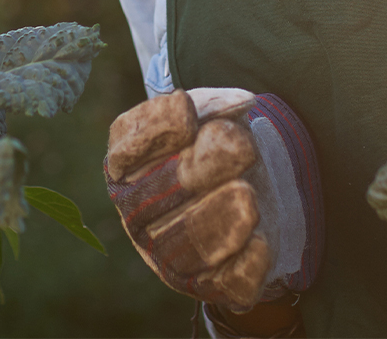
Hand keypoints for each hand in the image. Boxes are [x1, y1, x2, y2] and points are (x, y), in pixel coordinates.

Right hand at [104, 88, 277, 311]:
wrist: (250, 191)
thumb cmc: (215, 143)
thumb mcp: (211, 114)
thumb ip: (217, 105)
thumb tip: (241, 102)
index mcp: (126, 166)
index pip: (127, 149)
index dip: (155, 131)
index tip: (187, 111)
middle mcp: (138, 212)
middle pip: (159, 195)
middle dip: (199, 169)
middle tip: (241, 146)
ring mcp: (167, 253)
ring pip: (185, 246)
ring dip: (217, 221)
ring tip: (249, 197)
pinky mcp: (207, 283)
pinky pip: (222, 281)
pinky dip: (241, 266)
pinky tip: (260, 243)